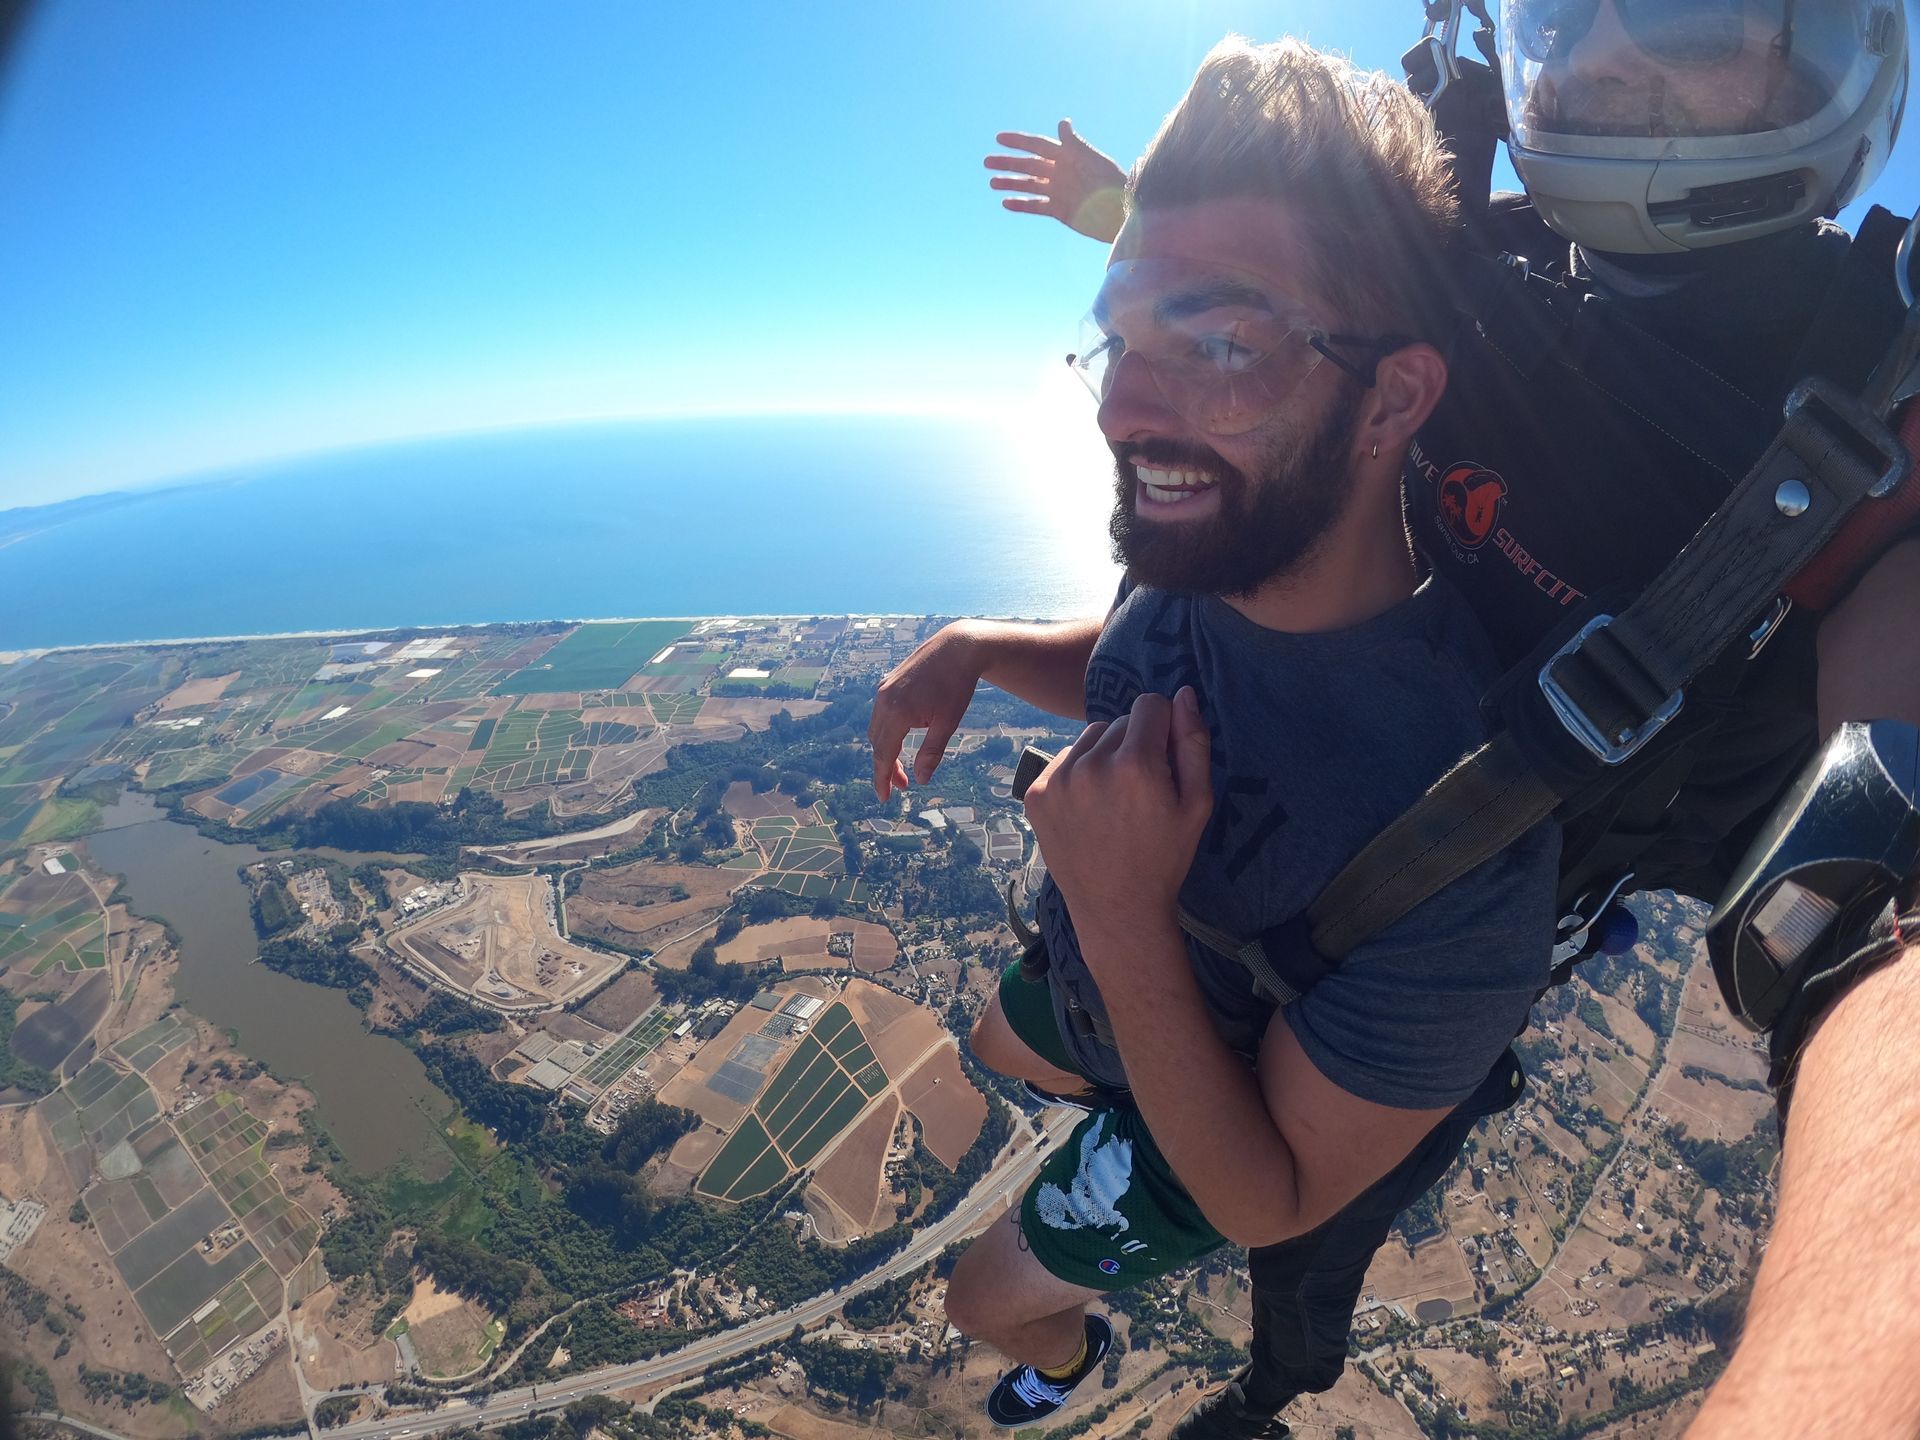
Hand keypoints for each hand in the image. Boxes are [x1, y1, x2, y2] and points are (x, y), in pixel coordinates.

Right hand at [869, 623, 986, 801]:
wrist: (957, 647)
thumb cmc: (956, 685)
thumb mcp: (948, 723)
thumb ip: (932, 752)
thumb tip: (921, 779)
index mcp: (897, 712)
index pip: (884, 755)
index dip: (883, 779)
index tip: (885, 798)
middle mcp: (883, 701)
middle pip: (877, 744)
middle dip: (886, 768)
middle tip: (902, 786)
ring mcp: (883, 690)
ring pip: (876, 730)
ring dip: (886, 750)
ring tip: (903, 767)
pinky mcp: (887, 684)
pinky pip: (880, 715)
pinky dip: (887, 732)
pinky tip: (902, 739)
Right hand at [985, 120, 1126, 243]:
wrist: (1121, 212)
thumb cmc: (1110, 182)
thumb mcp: (1092, 159)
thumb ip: (1075, 143)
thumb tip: (1062, 122)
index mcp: (1066, 156)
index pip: (1037, 145)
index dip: (1018, 141)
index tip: (998, 138)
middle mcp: (1059, 172)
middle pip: (1028, 165)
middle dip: (1008, 162)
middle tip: (986, 161)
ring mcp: (1058, 191)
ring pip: (1028, 185)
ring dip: (1010, 183)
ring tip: (992, 183)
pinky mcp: (1058, 210)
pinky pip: (1035, 206)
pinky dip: (1021, 204)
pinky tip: (1006, 203)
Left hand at [1024, 688, 1212, 954]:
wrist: (1115, 908)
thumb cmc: (1165, 857)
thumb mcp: (1197, 804)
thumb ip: (1193, 743)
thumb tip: (1184, 693)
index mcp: (1135, 765)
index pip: (1150, 704)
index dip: (1164, 726)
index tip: (1165, 757)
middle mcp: (1091, 765)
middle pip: (1119, 721)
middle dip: (1135, 744)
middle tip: (1140, 788)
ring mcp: (1057, 779)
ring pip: (1090, 737)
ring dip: (1105, 754)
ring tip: (1115, 797)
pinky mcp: (1035, 793)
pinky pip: (1065, 759)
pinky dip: (1079, 773)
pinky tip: (1090, 807)